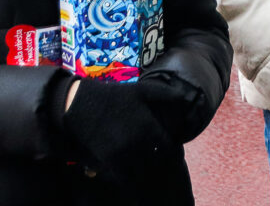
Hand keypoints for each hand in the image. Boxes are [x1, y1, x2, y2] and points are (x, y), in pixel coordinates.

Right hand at [63, 78, 179, 183]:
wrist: (82, 104)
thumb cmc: (116, 97)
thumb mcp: (143, 90)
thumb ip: (167, 95)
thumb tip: (187, 101)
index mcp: (149, 126)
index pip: (169, 149)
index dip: (173, 153)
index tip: (173, 154)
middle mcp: (138, 143)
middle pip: (157, 164)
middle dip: (161, 165)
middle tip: (162, 165)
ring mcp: (122, 154)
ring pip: (142, 174)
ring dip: (147, 175)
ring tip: (149, 173)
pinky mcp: (108, 161)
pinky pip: (124, 178)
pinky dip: (131, 180)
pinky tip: (133, 177)